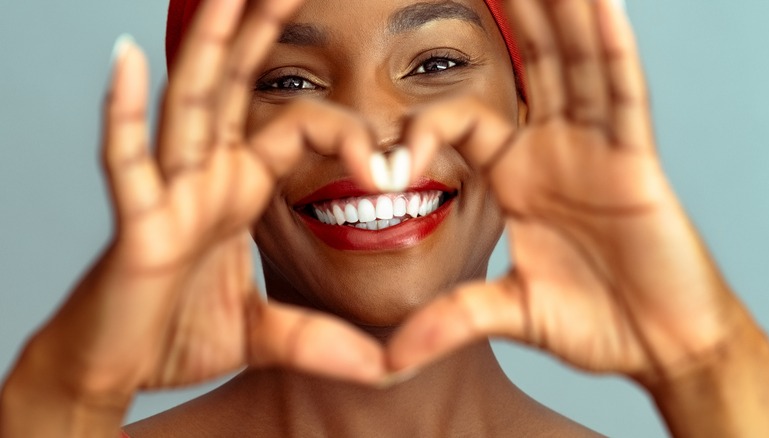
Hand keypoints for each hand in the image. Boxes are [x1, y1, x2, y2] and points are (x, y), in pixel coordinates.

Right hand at [20, 0, 384, 402]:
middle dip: (263, 28)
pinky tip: (127, 59)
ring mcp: (170, 194)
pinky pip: (126, 163)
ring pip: (190, 104)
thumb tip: (381, 368)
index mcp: (238, 189)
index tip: (391, 170)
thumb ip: (318, 340)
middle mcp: (206, 177)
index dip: (349, 138)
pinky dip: (123, 113)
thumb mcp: (264, 333)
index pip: (299, 128)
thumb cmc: (174, 335)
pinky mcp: (136, 225)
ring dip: (209, 45)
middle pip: (238, 86)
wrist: (115, 371)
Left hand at [388, 0, 755, 381]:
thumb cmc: (596, 322)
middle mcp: (555, 150)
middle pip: (530, 65)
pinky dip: (611, 49)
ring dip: (559, 12)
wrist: (659, 345)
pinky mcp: (636, 161)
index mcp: (519, 176)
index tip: (388, 169)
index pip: (462, 122)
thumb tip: (391, 360)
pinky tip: (597, 5)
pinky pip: (622, 94)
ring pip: (575, 64)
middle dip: (512, 13)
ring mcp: (597, 149)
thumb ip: (453, 321)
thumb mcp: (512, 313)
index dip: (422, 131)